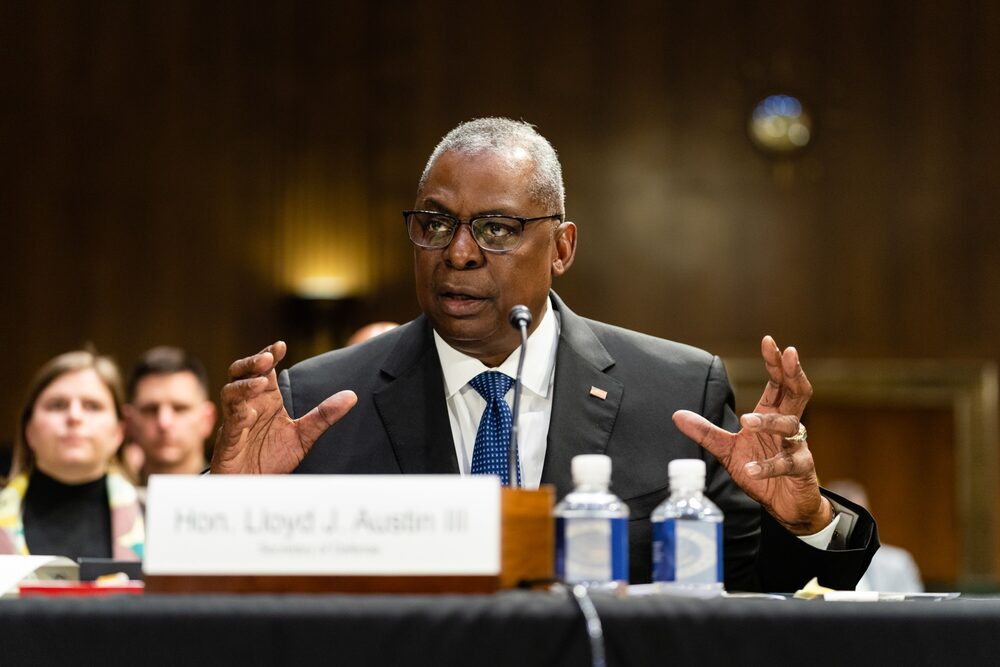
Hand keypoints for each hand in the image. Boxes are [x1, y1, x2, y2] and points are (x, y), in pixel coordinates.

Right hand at [211, 341, 356, 473]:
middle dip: (251, 362)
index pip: (264, 370)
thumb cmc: (272, 458)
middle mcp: (249, 405)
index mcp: (266, 400)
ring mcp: (236, 421)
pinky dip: (238, 415)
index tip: (281, 345)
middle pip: (241, 373)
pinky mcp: (228, 441)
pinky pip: (229, 423)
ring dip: (244, 385)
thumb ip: (324, 415)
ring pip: (230, 393)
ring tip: (261, 382)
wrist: (254, 488)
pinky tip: (249, 413)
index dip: (269, 355)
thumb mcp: (304, 436)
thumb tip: (352, 395)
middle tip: (267, 358)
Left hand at [672, 335, 831, 534]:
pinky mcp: (801, 470)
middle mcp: (787, 427)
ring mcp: (797, 447)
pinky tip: (750, 470)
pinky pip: (787, 464)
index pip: (777, 383)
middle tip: (788, 352)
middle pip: (797, 392)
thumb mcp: (727, 450)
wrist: (784, 506)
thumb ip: (705, 432)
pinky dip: (767, 466)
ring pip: (791, 426)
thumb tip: (676, 415)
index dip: (774, 362)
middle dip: (792, 371)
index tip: (768, 340)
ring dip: (769, 422)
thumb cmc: (760, 470)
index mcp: (771, 415)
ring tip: (745, 422)